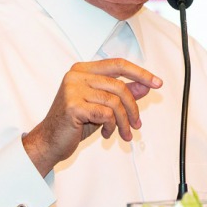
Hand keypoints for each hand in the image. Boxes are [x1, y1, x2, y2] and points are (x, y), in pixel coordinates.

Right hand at [23, 58, 162, 176]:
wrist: (49, 142)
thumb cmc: (75, 123)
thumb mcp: (102, 105)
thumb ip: (122, 92)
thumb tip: (146, 85)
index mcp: (83, 69)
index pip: (118, 64)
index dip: (140, 73)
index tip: (158, 83)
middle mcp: (76, 75)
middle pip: (119, 86)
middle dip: (133, 107)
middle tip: (138, 124)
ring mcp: (73, 89)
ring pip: (114, 102)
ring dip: (124, 121)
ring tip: (123, 133)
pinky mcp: (72, 106)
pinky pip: (105, 114)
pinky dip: (111, 126)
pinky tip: (107, 133)